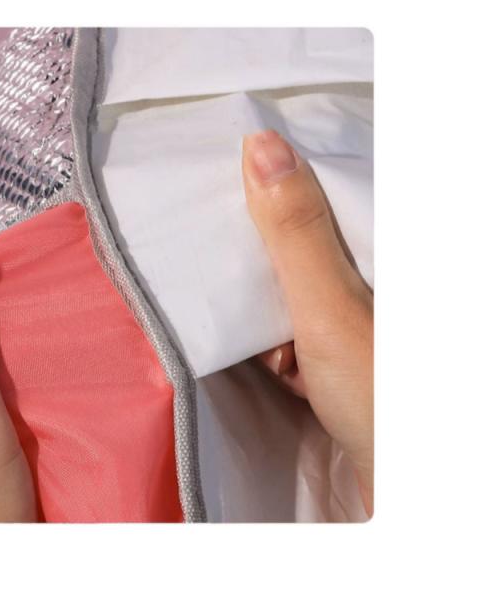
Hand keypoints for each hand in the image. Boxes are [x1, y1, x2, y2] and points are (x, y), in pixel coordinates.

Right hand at [242, 130, 373, 515]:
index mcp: (384, 253)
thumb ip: (296, 231)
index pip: (334, 190)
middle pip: (308, 241)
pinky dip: (281, 343)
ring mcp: (359, 318)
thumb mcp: (331, 306)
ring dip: (272, 308)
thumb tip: (260, 143)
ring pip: (298, 285)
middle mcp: (373, 280)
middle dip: (270, 258)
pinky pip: (299, 326)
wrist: (397, 492)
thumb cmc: (380, 398)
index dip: (287, 180)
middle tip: (246, 269)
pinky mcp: (344, 352)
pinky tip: (283, 366)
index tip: (237, 178)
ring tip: (276, 338)